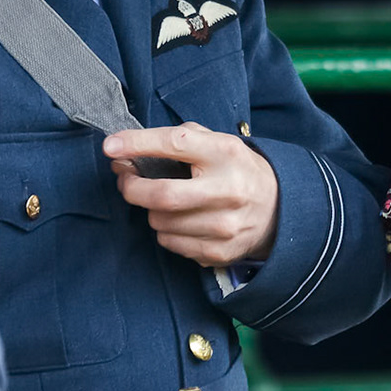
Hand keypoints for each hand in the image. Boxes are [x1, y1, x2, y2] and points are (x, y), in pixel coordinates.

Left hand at [104, 123, 278, 266]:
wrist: (279, 209)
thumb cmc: (238, 171)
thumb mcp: (220, 143)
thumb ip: (182, 139)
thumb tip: (130, 148)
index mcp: (225, 154)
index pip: (175, 145)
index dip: (137, 144)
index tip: (110, 146)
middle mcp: (227, 190)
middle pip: (162, 195)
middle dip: (132, 188)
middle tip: (126, 179)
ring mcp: (224, 226)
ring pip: (160, 222)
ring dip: (152, 211)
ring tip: (164, 200)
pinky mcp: (219, 252)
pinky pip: (171, 244)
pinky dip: (166, 231)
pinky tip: (181, 220)